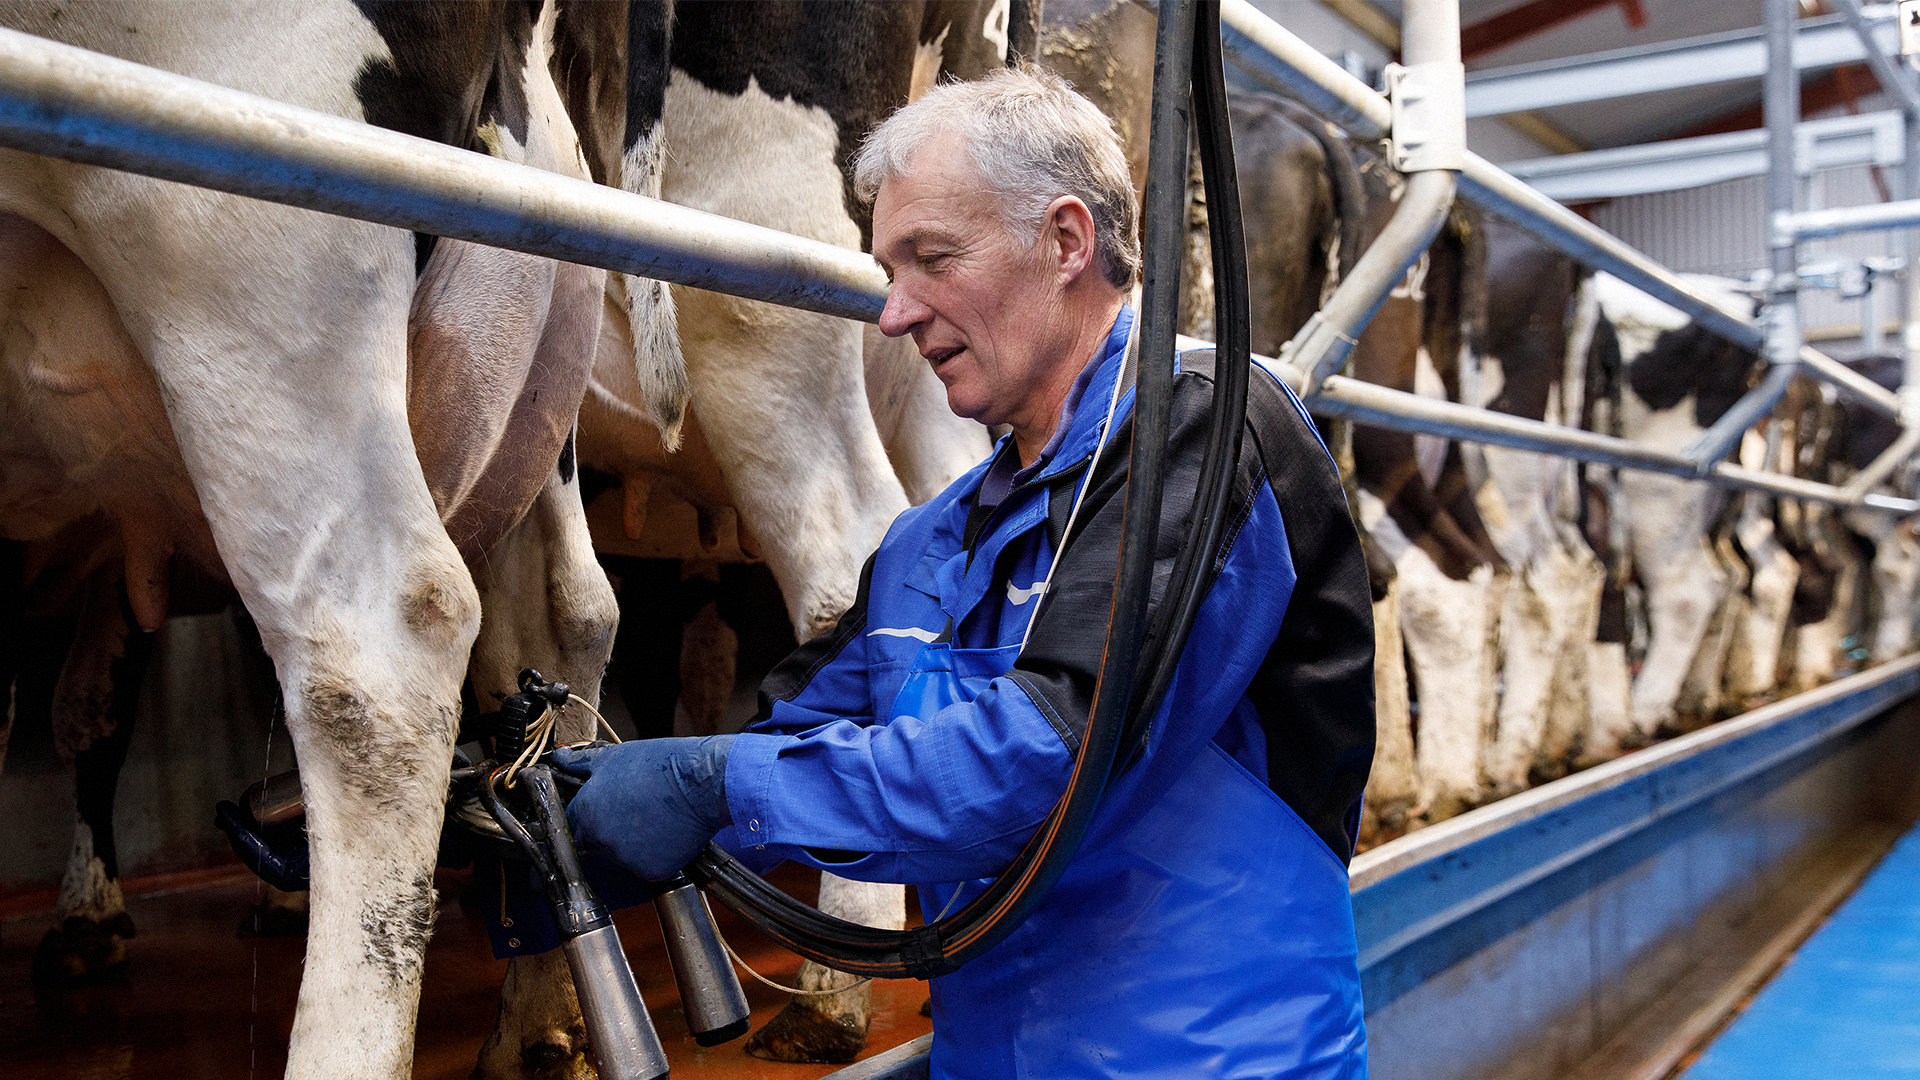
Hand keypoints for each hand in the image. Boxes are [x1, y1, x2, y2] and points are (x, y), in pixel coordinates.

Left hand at [550, 735, 735, 880]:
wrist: (705, 781)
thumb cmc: (663, 765)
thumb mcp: (614, 757)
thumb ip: (580, 763)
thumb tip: (559, 759)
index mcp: (588, 812)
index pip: (570, 826)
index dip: (582, 820)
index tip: (594, 817)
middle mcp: (602, 839)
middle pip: (597, 841)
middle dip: (611, 827)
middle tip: (635, 808)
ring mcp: (626, 858)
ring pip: (622, 855)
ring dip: (633, 841)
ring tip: (655, 815)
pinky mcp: (651, 871)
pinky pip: (647, 865)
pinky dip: (656, 852)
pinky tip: (668, 830)